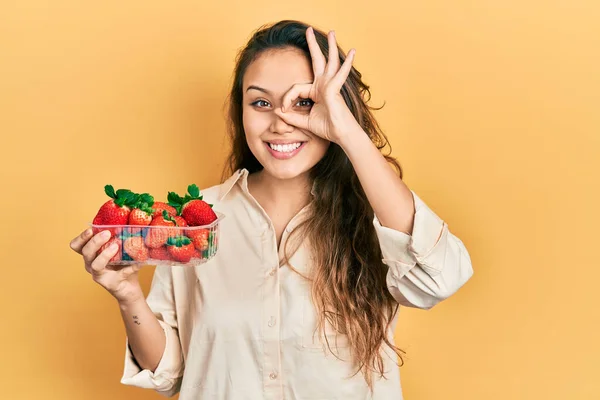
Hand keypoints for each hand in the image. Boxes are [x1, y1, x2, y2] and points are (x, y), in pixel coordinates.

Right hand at [70, 228, 144, 304]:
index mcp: (91, 254)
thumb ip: (121, 237)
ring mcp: (99, 275)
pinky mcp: (110, 283)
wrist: (129, 287)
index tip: (90, 229)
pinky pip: (120, 274)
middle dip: (95, 241)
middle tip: (107, 233)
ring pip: (95, 265)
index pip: (77, 245)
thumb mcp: (121, 249)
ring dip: (104, 254)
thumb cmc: (123, 264)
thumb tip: (130, 221)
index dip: (81, 237)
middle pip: (86, 252)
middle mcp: (91, 264)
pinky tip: (139, 263)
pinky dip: (130, 267)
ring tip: (116, 246)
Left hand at [274, 27, 361, 143]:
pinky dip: (346, 64)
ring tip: (331, 32)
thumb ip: (291, 116)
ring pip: (329, 61)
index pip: (297, 88)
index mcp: (316, 91)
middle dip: (312, 45)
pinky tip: (353, 53)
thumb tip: (278, 111)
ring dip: (330, 46)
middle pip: (317, 61)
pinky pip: (339, 74)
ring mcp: (330, 85)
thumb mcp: (304, 122)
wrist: (341, 135)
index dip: (287, 98)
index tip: (283, 110)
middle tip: (308, 31)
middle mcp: (324, 85)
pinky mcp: (334, 89)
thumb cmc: (327, 128)